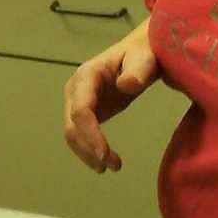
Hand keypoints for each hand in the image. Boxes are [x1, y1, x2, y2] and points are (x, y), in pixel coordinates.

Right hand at [63, 19, 159, 171]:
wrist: (141, 50)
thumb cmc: (145, 53)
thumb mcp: (145, 59)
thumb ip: (138, 71)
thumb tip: (126, 85)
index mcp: (87, 76)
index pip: (81, 111)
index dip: (90, 134)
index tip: (106, 154)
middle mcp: (76, 90)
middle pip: (72, 126)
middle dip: (88, 149)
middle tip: (112, 167)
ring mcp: (78, 101)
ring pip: (73, 133)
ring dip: (88, 153)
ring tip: (112, 167)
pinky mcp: (87, 110)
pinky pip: (81, 134)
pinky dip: (91, 149)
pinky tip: (107, 160)